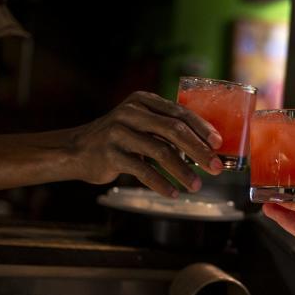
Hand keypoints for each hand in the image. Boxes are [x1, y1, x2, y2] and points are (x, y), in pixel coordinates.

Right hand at [68, 91, 223, 196]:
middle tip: (215, 167)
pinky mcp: (110, 154)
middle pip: (173, 130)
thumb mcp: (140, 123)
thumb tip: (206, 147)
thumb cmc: (118, 138)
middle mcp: (131, 112)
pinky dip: (160, 183)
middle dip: (198, 150)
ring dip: (182, 171)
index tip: (218, 144)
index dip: (201, 128)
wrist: (76, 150)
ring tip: (196, 185)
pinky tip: (172, 193)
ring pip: (160, 151)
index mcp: (143, 100)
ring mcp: (118, 132)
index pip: (179, 112)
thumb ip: (165, 127)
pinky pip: (142, 171)